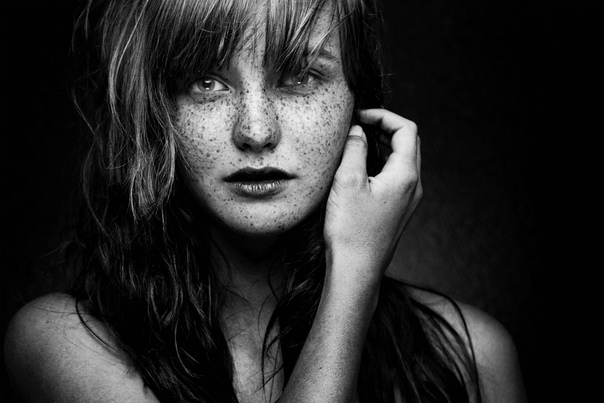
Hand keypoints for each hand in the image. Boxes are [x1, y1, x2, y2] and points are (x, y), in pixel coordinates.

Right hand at [324, 109, 421, 284]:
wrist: (357, 270)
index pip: (406, 130)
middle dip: (386, 128)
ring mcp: (409, 200)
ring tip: (360, 143)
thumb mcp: (347, 181)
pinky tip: (362, 171)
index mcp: (405, 175)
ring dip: (385, 146)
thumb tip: (358, 130)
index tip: (360, 117)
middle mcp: (413, 186)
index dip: (383, 116)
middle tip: (360, 126)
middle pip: (409, 143)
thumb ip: (355, 149)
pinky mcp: (399, 211)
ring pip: (404, 161)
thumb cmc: (351, 231)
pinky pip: (398, 178)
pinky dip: (383, 164)